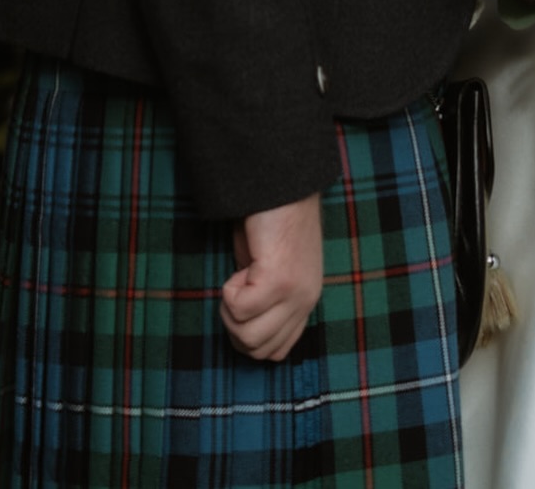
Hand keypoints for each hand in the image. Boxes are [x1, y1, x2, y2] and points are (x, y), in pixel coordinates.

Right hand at [220, 193, 323, 361]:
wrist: (281, 182)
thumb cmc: (269, 222)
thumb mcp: (272, 269)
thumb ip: (267, 300)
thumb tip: (243, 327)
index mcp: (305, 300)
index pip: (276, 352)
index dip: (248, 335)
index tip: (243, 302)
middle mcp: (305, 300)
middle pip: (258, 351)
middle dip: (235, 324)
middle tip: (237, 287)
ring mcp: (295, 292)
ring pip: (248, 337)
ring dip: (231, 309)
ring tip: (240, 275)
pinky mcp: (279, 280)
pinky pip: (239, 308)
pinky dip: (229, 290)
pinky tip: (244, 263)